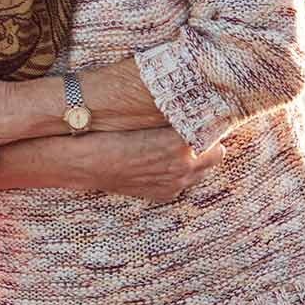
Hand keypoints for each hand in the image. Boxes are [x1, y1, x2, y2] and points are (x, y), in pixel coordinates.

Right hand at [91, 128, 227, 202]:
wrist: (86, 162)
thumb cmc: (110, 133)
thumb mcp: (145, 118)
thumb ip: (175, 118)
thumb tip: (192, 111)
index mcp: (181, 141)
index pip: (215, 130)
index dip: (209, 122)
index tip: (205, 116)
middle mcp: (185, 165)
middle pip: (217, 151)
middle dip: (207, 141)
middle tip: (192, 130)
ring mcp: (176, 182)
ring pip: (204, 169)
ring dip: (196, 158)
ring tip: (176, 145)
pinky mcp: (165, 193)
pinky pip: (184, 181)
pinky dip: (179, 172)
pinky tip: (162, 161)